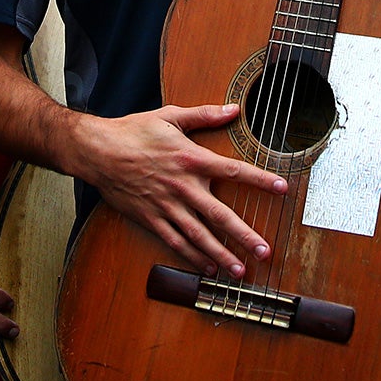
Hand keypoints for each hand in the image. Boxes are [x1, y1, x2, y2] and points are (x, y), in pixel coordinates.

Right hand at [72, 103, 287, 277]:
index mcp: (191, 158)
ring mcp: (166, 206)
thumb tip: (233, 109)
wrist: (97, 151)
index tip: (282, 189)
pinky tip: (207, 268)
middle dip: (244, 235)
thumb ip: (204, 115)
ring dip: (221, 255)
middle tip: (264, 251)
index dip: (259, 180)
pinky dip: (192, 257)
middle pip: (219, 215)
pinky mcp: (151, 219)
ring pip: (198, 236)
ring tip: (240, 270)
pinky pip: (175, 242)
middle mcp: (182, 186)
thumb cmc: (133, 131)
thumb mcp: (170, 116)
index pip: (233, 171)